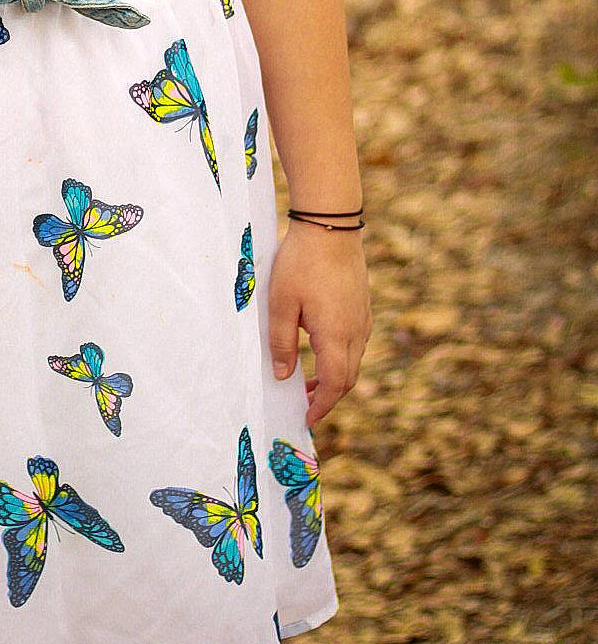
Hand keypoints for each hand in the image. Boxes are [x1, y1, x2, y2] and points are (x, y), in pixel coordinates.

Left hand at [268, 221, 371, 424]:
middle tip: (304, 403)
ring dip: (334, 376)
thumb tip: (283, 375)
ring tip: (308, 380)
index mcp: (336, 336)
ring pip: (354, 360)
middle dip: (327, 396)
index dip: (321, 406)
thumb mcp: (281, 303)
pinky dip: (341, 356)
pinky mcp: (362, 304)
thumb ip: (281, 342)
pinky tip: (321, 347)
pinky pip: (356, 341)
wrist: (330, 225)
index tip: (307, 418)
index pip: (335, 385)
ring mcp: (363, 317)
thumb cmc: (301, 262)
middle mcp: (356, 331)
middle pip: (347, 377)